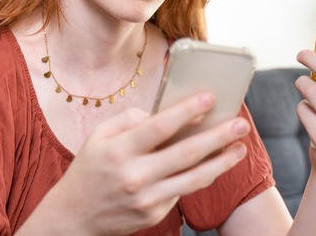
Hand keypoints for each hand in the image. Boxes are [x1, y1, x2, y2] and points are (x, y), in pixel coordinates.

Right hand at [23, 92, 249, 234]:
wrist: (73, 217)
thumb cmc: (90, 169)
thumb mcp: (99, 136)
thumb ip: (129, 120)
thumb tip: (164, 114)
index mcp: (119, 150)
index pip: (159, 127)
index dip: (187, 111)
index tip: (210, 98)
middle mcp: (135, 176)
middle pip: (186, 153)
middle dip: (218, 136)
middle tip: (241, 124)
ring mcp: (146, 198)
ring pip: (194, 178)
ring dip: (222, 162)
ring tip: (240, 147)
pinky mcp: (154, 213)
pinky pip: (183, 191)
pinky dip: (201, 176)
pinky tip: (216, 163)